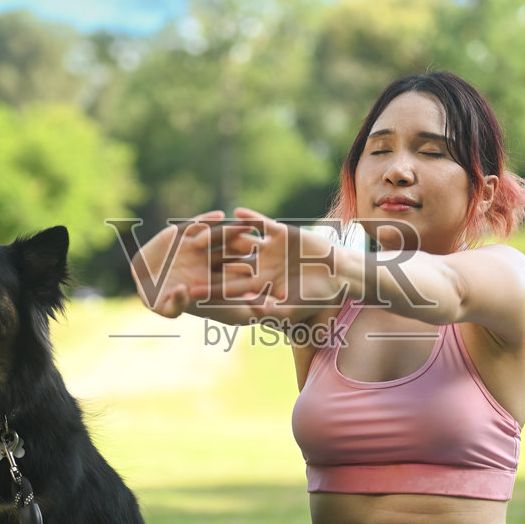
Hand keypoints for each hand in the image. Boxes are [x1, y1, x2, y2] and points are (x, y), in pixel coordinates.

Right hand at [129, 211, 255, 317]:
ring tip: (246, 224)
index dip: (239, 275)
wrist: (141, 279)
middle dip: (242, 250)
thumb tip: (183, 292)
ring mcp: (194, 247)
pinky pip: (196, 225)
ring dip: (231, 231)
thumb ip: (176, 305)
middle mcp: (205, 262)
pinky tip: (218, 215)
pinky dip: (206, 220)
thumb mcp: (166, 309)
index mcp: (207, 281)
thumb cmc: (156, 299)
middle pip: (228, 255)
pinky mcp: (181, 234)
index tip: (255, 272)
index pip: (227, 278)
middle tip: (259, 244)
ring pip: (217, 237)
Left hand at [204, 207, 344, 319]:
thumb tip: (250, 310)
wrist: (338, 275)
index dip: (211, 288)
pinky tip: (234, 213)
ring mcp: (269, 248)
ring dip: (224, 235)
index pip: (230, 287)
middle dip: (209, 260)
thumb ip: (271, 310)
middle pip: (229, 261)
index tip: (190, 291)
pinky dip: (249, 218)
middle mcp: (260, 265)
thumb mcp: (292, 308)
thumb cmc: (317, 297)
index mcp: (259, 284)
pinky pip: (261, 224)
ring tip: (204, 230)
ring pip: (241, 240)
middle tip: (186, 258)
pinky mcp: (281, 233)